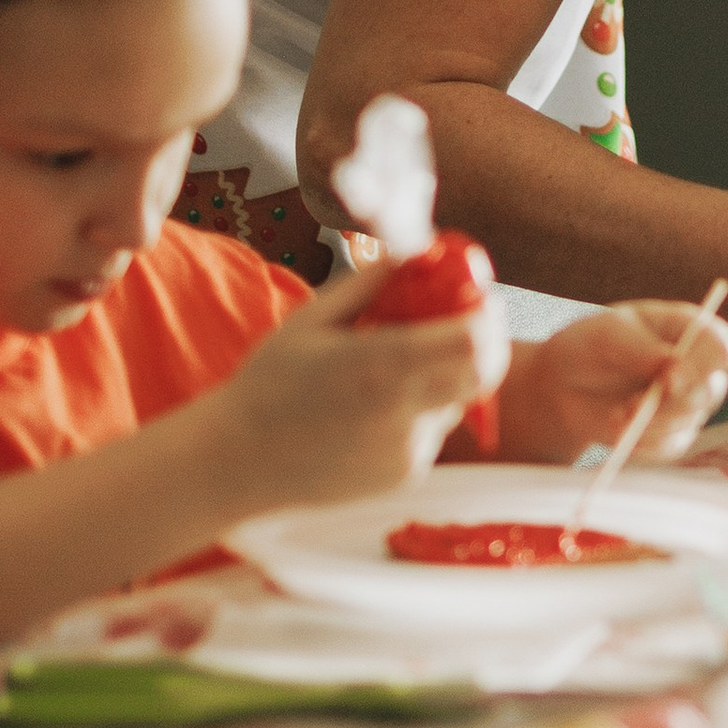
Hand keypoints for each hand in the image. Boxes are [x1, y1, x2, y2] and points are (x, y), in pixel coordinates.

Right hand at [208, 265, 490, 508]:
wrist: (241, 463)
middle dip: (483, 346)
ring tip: (385, 376)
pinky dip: (418, 415)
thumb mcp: (311, 320)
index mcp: (380, 364)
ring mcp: (409, 448)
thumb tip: (415, 252)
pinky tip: (368, 414)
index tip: (479, 302)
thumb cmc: (269, 384)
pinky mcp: (407, 474)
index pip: (472, 339)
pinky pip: (432, 432)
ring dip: (442, 381)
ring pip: (457, 402)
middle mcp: (404, 410)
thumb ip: (370, 284)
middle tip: (462, 328)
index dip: (485, 316)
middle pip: (484, 373)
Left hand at [500, 299, 727, 464]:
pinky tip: (619, 432)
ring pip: (689, 420)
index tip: (674, 376)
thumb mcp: (608, 335)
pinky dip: (645, 444)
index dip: (710, 363)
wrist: (562, 385)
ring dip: (652, 422)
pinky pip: (671, 446)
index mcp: (688, 330)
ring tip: (616, 415)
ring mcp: (686, 402)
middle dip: (677, 399)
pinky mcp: (670, 433)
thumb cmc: (589, 346)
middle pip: (713, 388)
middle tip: (640, 402)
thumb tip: (675, 365)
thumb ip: (642, 347)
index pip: (721, 345)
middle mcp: (695, 366)